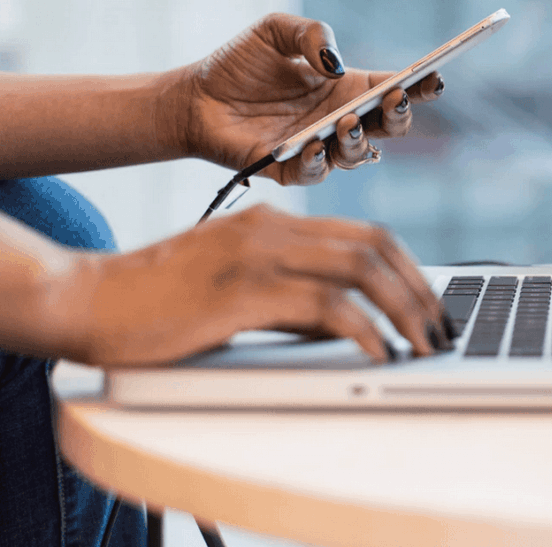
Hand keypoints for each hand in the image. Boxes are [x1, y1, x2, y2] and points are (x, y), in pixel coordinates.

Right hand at [68, 205, 451, 366]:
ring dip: (404, 310)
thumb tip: (347, 324)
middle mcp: (273, 228)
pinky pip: (324, 305)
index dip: (409, 268)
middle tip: (440, 328)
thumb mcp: (237, 286)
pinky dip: (363, 330)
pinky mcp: (242, 290)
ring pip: (360, 269)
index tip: (430, 304)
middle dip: (419, 289)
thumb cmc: (159, 300)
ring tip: (423, 345)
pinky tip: (378, 352)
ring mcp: (258, 254)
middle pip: (374, 246)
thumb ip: (291, 295)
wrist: (89, 299)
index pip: (365, 234)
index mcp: (274, 222)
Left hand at [173, 13, 444, 184]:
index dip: (419, 86)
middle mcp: (340, 120)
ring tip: (347, 122)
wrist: (194, 97)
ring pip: (359, 155)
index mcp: (347, 88)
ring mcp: (319, 148)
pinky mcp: (289, 170)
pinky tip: (313, 144)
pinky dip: (319, 161)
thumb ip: (310, 34)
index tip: (434, 77)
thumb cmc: (239, 64)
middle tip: (394, 99)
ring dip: (359, 140)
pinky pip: (315, 173)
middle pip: (389, 127)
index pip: (394, 89)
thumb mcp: (275, 30)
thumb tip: (335, 63)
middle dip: (399, 116)